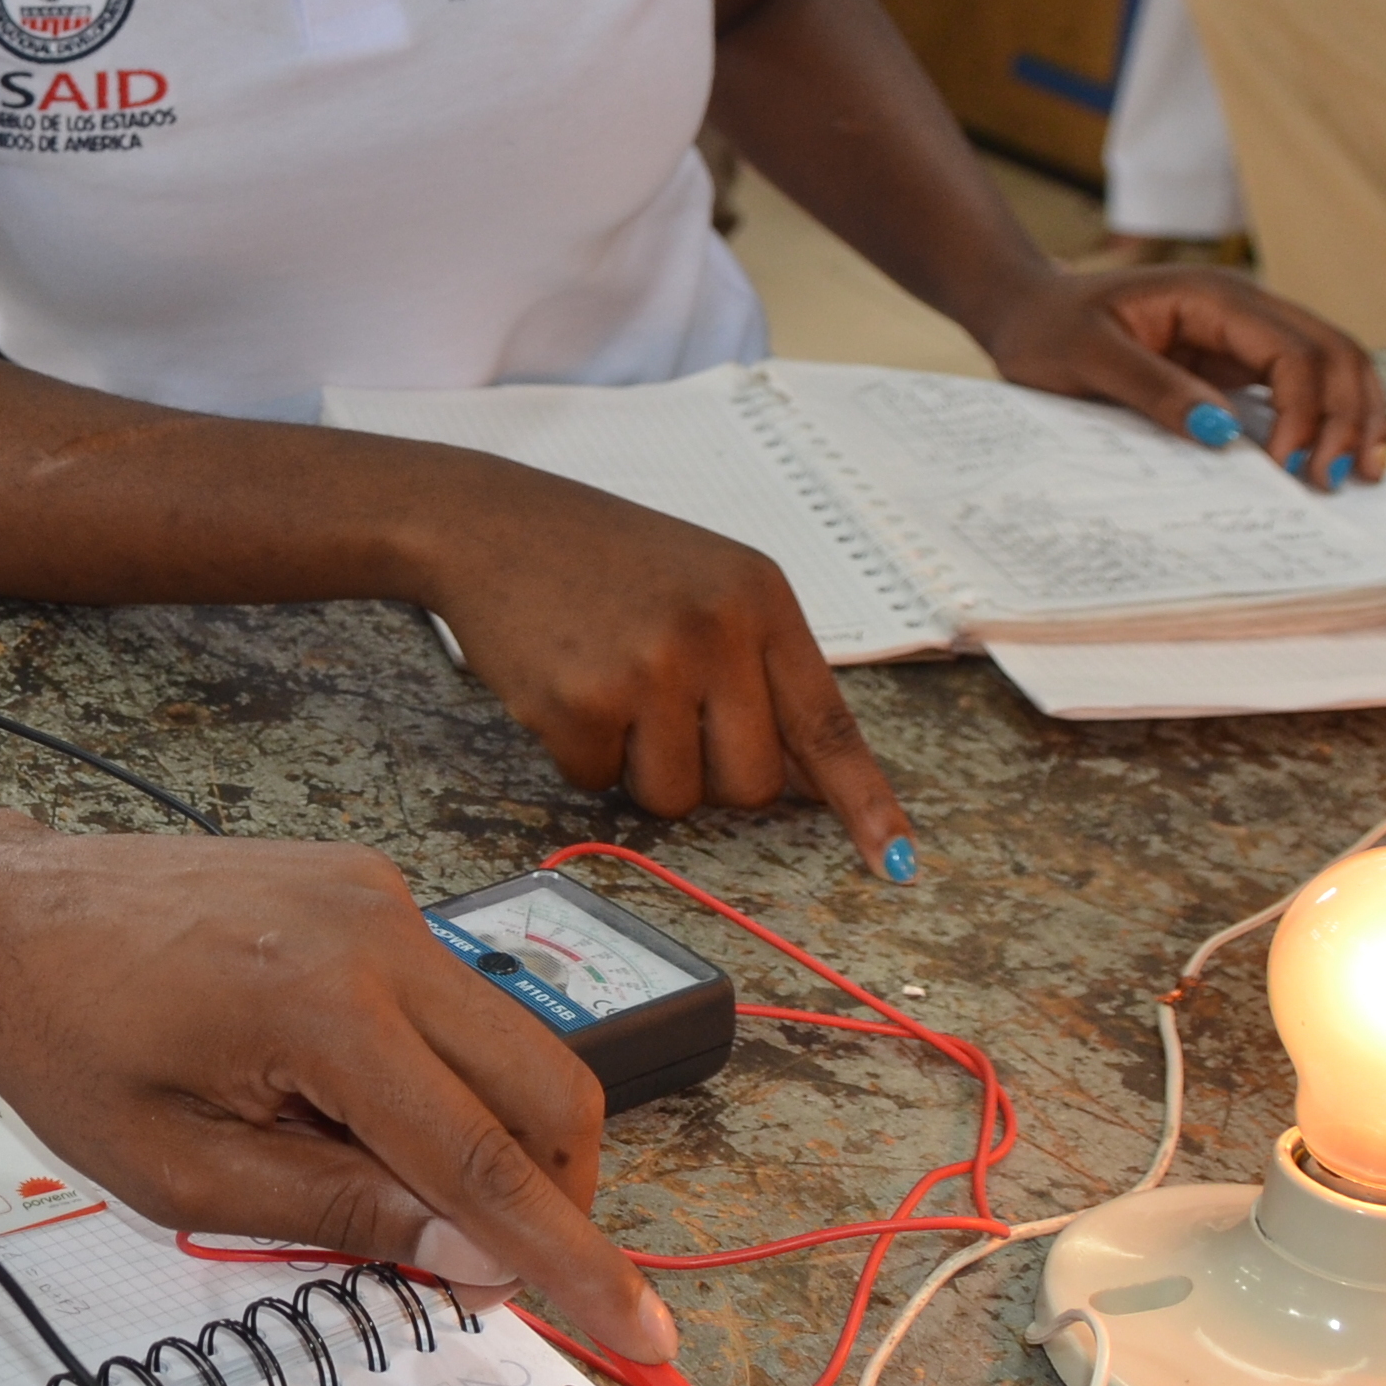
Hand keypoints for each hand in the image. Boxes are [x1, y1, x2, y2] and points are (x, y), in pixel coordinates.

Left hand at [0, 822, 678, 1360]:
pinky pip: (453, 1002)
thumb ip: (344, 1214)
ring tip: (364, 1175)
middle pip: (548, 1090)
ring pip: (510, 1045)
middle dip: (551, 1199)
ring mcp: (380, 896)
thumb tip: (482, 1258)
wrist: (6, 915)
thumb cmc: (68, 1044)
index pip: (488, 1161)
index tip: (647, 1334)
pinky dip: (437, 1076)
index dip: (574, 1261)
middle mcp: (377, 933)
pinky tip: (339, 1105)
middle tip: (487, 1273)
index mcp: (324, 1008)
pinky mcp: (370, 886)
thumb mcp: (185, 1174)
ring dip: (485, 1137)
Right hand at [417, 475, 916, 876]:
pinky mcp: (580, 702)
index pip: (826, 723)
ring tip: (607, 686)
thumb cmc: (604, 562)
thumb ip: (756, 668)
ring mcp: (648, 668)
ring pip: (675, 798)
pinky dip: (579, 752)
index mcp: (759, 599)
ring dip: (639, 767)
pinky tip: (562, 684)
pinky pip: (599, 782)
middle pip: (750, 785)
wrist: (490, 523)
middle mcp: (715, 632)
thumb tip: (798, 783)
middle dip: (709, 774)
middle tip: (662, 714)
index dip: (863, 801)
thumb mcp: (706, 585)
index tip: (894, 861)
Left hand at [973, 261, 1385, 488]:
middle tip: (1341, 481)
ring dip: (1353, 416)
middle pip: (1333, 352)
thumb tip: (1221, 433)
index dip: (1308, 410)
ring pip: (1331, 366)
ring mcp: (1243, 335)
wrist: (1023, 311)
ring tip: (1359, 474)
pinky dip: (1325, 418)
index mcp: (1212, 297)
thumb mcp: (1085, 357)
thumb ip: (1152, 388)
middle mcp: (1242, 309)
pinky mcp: (1235, 363)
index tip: (1294, 468)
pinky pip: (1300, 387)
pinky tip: (1331, 457)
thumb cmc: (1046, 328)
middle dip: (1350, 415)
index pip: (1294, 350)